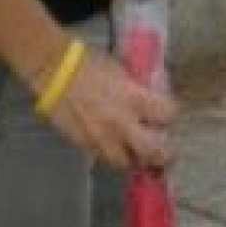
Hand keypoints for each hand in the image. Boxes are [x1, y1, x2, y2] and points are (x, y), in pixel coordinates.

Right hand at [47, 47, 177, 169]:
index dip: (170, 115)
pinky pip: (102, 158)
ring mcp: (101, 137)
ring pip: (125, 163)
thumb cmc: (89, 63)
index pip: (167, 115)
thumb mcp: (121, 72)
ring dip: (133, 159)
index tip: (167, 114)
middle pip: (152, 151)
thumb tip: (148, 100)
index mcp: (134, 98)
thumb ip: (136, 90)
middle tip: (164, 153)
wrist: (55, 70)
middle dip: (161, 155)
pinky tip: (110, 146)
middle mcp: (121, 123)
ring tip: (135, 153)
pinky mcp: (83, 144)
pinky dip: (109, 154)